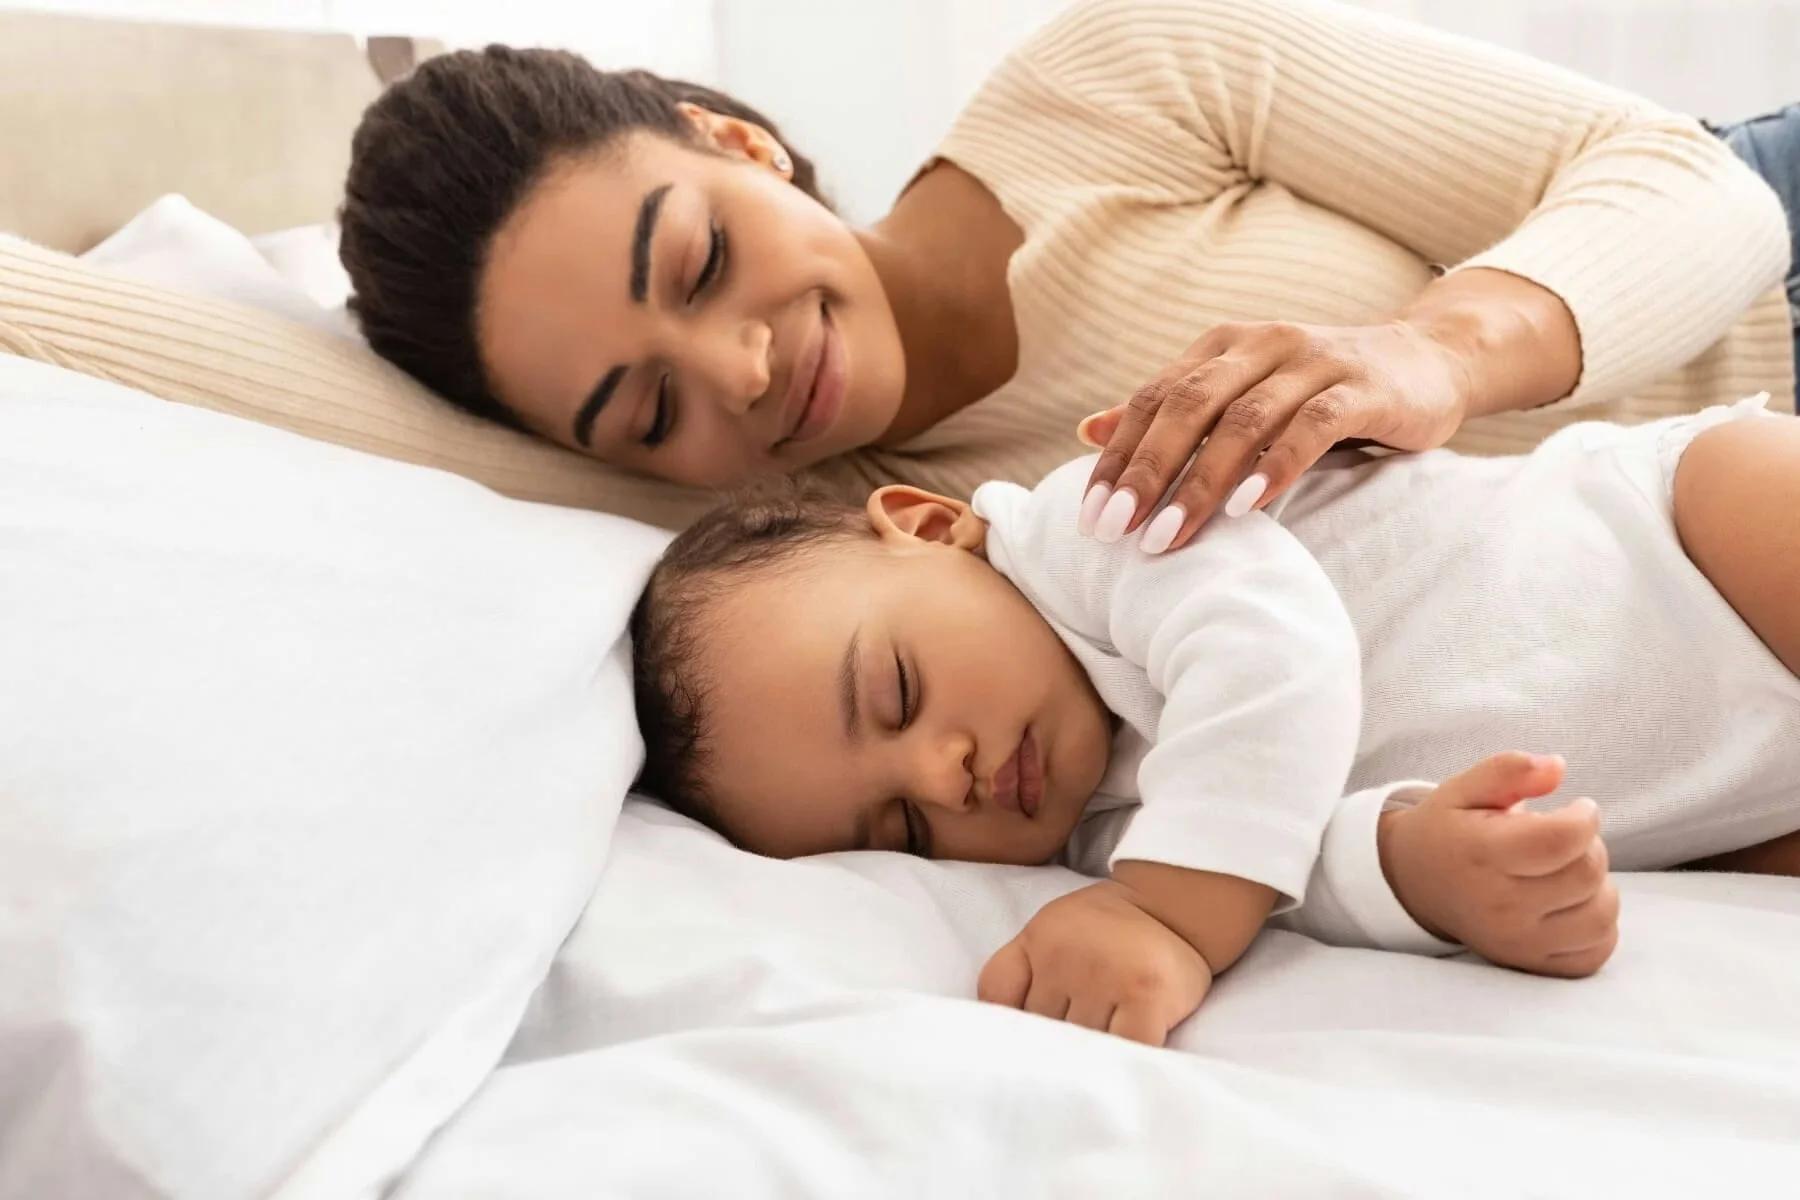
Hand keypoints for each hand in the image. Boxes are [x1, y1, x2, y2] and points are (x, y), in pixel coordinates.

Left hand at [977, 881, 1213, 1046]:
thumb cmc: (1105, 930)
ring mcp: (1107, 977)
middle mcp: (1066, 957)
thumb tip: (1001, 1038)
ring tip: (1096, 1062)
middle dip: (1049, 1047)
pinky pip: (1124, 1049)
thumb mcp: (1048, 931)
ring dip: (1087, 1060)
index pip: (997, 996)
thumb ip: (1019, 972)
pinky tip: (1122, 1066)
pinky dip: (1121, 1064)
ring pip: (1079, 1045)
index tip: (1014, 1046)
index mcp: (1038, 940)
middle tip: (1060, 1062)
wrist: (1170, 906)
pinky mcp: (1147, 998)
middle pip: (1040, 1028)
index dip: (1003, 1026)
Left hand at [1076, 318, 1467, 552]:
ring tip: (1168, 536)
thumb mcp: (1240, 394)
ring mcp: (1315, 362)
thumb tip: (1089, 431)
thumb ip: (1172, 411)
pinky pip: (1312, 427)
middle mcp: (1262, 344)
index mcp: (1223, 347)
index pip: (1155, 400)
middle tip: (1116, 531)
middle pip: (1188, 407)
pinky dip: (1274, 467)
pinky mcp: (1363, 388)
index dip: (1118, 457)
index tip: (1089, 516)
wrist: (1428, 360)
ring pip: (1244, 421)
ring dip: (1201, 483)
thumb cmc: (1320, 390)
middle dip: (1146, 472)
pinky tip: (1246, 508)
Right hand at [1380, 752, 1618, 977]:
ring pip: (1601, 917)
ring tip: (1568, 871)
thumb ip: (1509, 770)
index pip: (1564, 839)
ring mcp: (1517, 942)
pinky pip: (1595, 951)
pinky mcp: (1531, 964)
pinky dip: (1598, 926)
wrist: (1413, 885)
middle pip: (1588, 874)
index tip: (1577, 808)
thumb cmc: (1447, 832)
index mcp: (1483, 854)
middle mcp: (1501, 906)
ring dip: (1598, 887)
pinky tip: (1573, 904)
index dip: (1585, 816)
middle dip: (1590, 846)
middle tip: (1565, 837)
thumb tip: (1556, 767)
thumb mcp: (1464, 788)